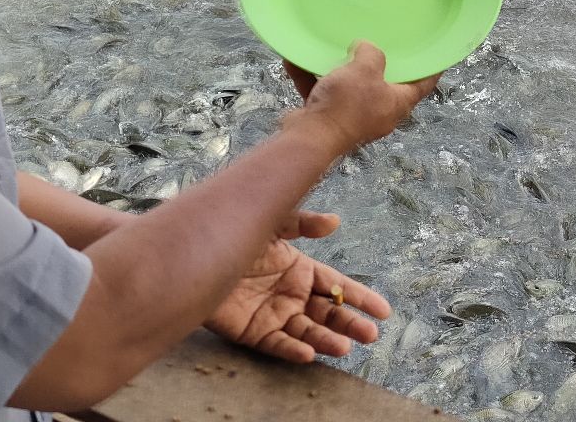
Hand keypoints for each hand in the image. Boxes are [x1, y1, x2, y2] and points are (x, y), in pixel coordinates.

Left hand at [204, 210, 390, 362]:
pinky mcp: (251, 332)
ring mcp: (272, 314)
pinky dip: (292, 350)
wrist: (193, 253)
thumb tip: (334, 222)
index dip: (360, 298)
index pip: (336, 287)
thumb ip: (302, 222)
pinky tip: (307, 353)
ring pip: (306, 332)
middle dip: (349, 324)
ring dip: (326, 340)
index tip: (383, 311)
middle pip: (327, 314)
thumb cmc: (232, 233)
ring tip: (344, 346)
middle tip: (370, 334)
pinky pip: (276, 344)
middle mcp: (290, 294)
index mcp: (299, 270)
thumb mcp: (270, 223)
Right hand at [285, 41, 439, 151]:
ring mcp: (352, 118)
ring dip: (339, 69)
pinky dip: (312, 78)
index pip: (423, 85)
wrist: (310, 137)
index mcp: (396, 104)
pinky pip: (322, 92)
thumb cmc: (346, 104)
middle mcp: (378, 113)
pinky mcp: (327, 119)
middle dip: (378, 65)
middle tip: (378, 43)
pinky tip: (297, 61)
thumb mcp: (365, 70)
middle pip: (384, 86)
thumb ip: (371, 53)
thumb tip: (365, 47)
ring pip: (349, 88)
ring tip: (334, 48)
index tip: (437, 55)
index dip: (431, 70)